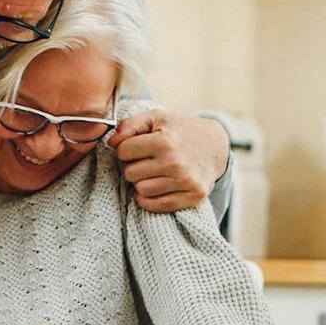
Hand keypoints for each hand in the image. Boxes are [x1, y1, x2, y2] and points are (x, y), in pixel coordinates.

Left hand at [106, 110, 228, 212]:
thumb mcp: (155, 118)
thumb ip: (129, 125)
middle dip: (133, 166)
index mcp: (165, 142)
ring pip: (141, 191)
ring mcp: (186, 182)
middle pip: (130, 173)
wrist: (214, 145)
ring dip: (142, 182)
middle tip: (146, 160)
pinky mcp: (193, 197)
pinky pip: (156, 206)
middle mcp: (175, 163)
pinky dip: (150, 199)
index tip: (136, 146)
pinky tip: (155, 186)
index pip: (123, 152)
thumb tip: (111, 143)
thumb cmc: (179, 130)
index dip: (125, 148)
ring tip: (153, 172)